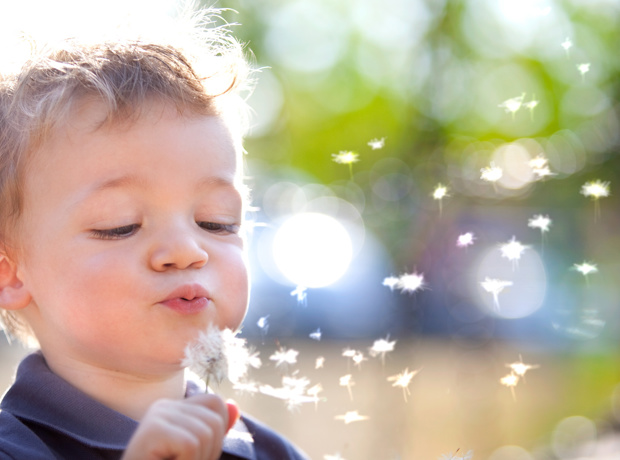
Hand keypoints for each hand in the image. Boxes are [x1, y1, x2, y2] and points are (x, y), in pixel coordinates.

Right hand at [122, 395, 239, 459]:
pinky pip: (190, 444)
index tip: (202, 454)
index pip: (214, 403)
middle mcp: (164, 406)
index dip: (219, 431)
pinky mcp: (153, 430)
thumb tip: (236, 408)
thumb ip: (213, 431)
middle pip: (214, 419)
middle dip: (211, 451)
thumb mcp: (194, 452)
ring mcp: (157, 416)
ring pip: (205, 433)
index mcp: (174, 408)